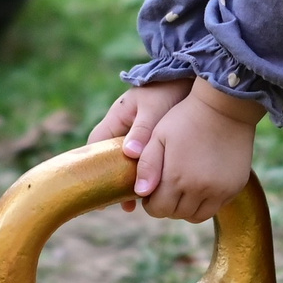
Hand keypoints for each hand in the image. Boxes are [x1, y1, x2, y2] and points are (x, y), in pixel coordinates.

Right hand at [87, 79, 190, 211]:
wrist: (189, 77)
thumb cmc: (167, 89)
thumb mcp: (153, 108)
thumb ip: (142, 130)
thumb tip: (130, 153)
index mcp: (116, 119)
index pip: (95, 146)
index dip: (93, 168)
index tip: (98, 189)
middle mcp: (123, 129)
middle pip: (110, 160)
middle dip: (114, 182)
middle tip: (123, 204)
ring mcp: (138, 136)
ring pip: (128, 164)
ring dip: (132, 181)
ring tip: (138, 204)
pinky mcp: (154, 142)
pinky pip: (145, 163)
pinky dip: (147, 176)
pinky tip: (156, 191)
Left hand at [130, 80, 261, 225]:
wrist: (224, 106)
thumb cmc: (185, 118)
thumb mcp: (159, 136)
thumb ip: (147, 166)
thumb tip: (140, 193)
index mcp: (176, 177)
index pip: (158, 209)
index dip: (151, 204)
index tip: (150, 192)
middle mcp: (199, 189)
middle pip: (177, 214)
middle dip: (167, 206)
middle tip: (165, 190)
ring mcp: (220, 190)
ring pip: (197, 216)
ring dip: (186, 208)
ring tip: (182, 191)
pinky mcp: (235, 187)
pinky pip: (216, 207)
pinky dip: (205, 203)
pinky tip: (201, 185)